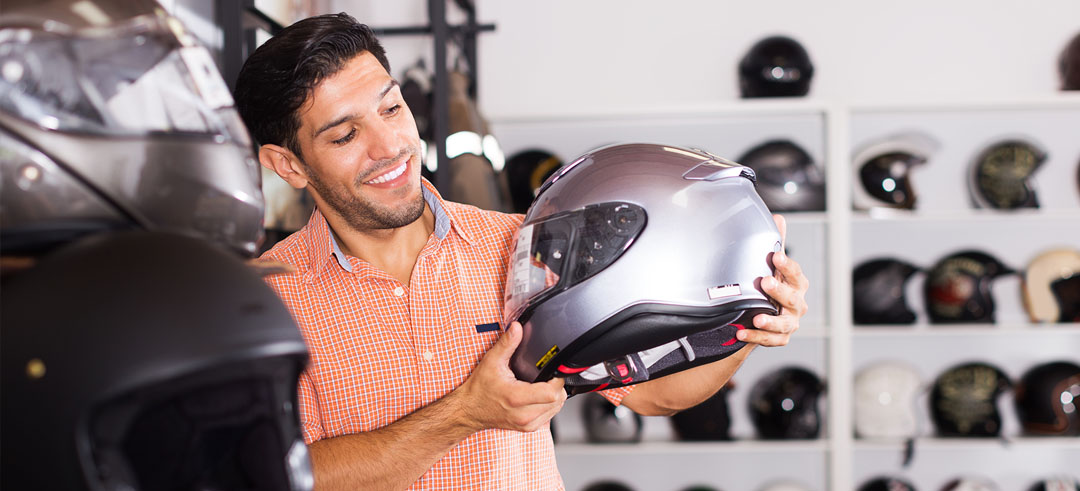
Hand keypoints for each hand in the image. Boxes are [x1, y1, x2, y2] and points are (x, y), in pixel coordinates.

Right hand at [455, 322, 566, 431]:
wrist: (469, 410)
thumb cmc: (479, 389)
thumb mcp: (491, 362)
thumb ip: (507, 343)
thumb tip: (517, 328)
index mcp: (517, 398)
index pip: (552, 393)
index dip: (557, 379)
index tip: (552, 370)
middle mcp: (524, 414)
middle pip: (557, 400)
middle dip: (556, 385)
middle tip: (546, 375)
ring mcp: (527, 424)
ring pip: (556, 408)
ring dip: (554, 396)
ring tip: (541, 385)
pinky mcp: (528, 428)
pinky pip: (550, 416)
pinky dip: (549, 405)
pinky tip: (538, 396)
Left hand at [738, 214, 809, 345]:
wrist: (764, 313)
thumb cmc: (772, 285)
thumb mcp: (773, 265)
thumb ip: (776, 244)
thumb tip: (778, 218)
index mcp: (797, 284)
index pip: (796, 273)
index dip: (787, 265)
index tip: (776, 256)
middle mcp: (797, 304)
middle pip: (793, 298)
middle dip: (779, 291)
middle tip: (765, 282)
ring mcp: (790, 322)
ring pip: (784, 323)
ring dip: (770, 320)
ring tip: (757, 317)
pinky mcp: (780, 338)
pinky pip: (770, 340)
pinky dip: (756, 337)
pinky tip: (741, 333)